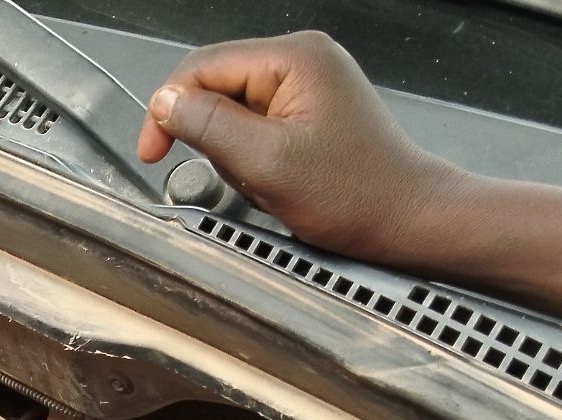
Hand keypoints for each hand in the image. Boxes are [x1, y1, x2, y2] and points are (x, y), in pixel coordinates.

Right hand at [136, 31, 470, 262]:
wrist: (407, 220)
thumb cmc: (359, 194)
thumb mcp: (267, 162)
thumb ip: (208, 125)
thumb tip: (166, 103)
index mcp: (294, 58)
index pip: (202, 67)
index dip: (169, 109)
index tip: (154, 149)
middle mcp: (302, 61)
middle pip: (216, 89)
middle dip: (213, 139)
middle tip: (238, 175)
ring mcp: (306, 86)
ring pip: (232, 114)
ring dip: (235, 155)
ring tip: (268, 181)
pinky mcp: (308, 112)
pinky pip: (254, 130)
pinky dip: (253, 160)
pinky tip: (277, 180)